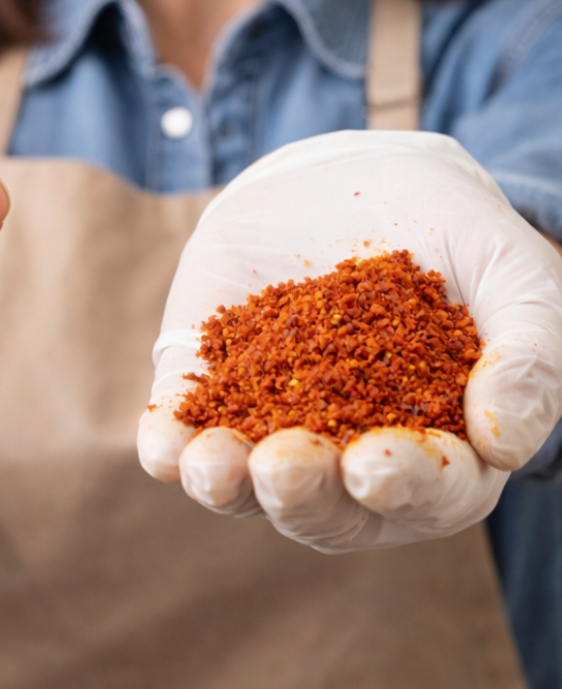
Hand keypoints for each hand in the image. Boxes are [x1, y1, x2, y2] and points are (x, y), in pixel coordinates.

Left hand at [137, 131, 561, 551]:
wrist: (350, 180)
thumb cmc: (447, 232)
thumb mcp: (510, 274)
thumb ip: (529, 351)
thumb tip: (501, 440)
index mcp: (437, 446)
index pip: (431, 491)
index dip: (408, 485)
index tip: (380, 461)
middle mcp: (348, 455)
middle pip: (329, 508)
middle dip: (305, 493)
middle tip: (288, 463)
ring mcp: (271, 427)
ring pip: (246, 485)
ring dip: (225, 484)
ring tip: (215, 462)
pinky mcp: (209, 390)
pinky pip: (180, 437)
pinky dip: (169, 446)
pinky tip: (163, 441)